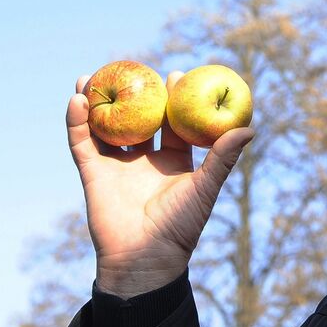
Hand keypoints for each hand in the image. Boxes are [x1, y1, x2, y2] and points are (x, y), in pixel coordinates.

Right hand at [67, 70, 252, 297]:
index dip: (174, 98)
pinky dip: (77, 121)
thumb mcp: (205, 187)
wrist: (145, 260)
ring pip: (105, 126)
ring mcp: (117, 166)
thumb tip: (249, 128)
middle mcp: (144, 160)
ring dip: (97, 101)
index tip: (176, 73)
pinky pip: (82, 143)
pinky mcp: (93, 174)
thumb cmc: (180, 226)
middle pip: (137, 119)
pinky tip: (77, 99)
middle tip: (134, 66)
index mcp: (173, 161)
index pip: (173, 123)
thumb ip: (224, 157)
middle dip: (133, 93)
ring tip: (93, 75)